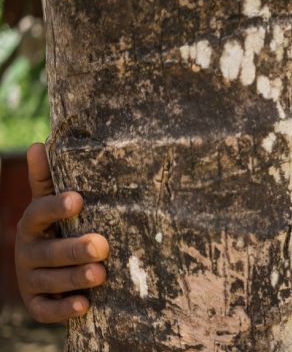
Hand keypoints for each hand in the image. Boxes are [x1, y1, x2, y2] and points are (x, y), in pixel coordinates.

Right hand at [15, 143, 109, 322]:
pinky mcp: (36, 303)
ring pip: (50, 280)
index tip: (79, 199)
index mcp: (32, 224)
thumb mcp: (51, 205)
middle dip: (74, 249)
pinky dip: (64, 309)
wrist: (51, 270)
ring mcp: (29, 279)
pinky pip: (46, 309)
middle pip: (48, 251)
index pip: (38, 213)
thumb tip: (38, 143)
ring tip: (101, 274)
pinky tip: (84, 304)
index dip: (56, 206)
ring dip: (75, 278)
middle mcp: (27, 251)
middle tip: (101, 245)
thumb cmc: (59, 228)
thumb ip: (46, 180)